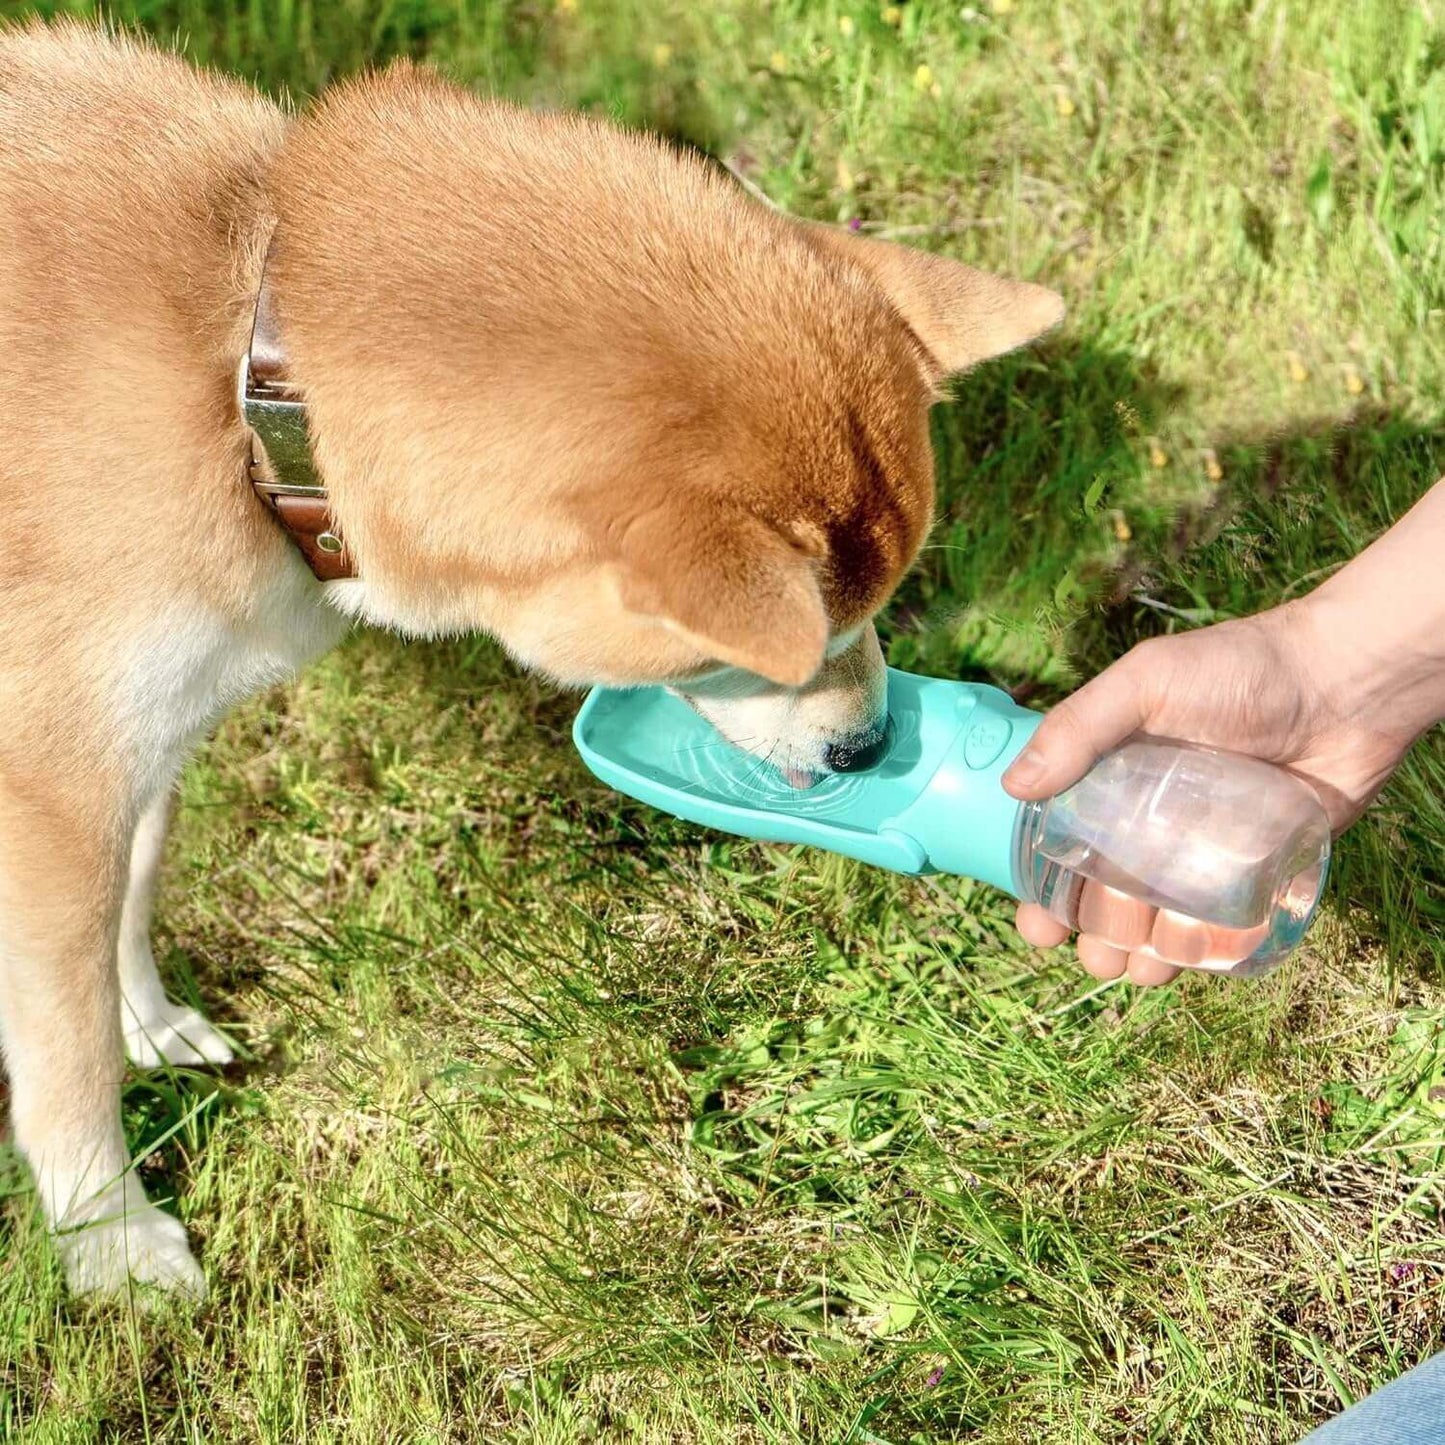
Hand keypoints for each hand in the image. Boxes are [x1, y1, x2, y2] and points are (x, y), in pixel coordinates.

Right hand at [1001, 599, 1420, 984]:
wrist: (1348, 684)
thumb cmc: (1239, 670)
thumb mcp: (1147, 683)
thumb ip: (1079, 727)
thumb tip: (1013, 787)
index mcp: (1110, 779)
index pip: (1059, 846)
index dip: (1041, 890)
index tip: (1037, 926)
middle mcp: (1149, 821)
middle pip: (1105, 895)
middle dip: (1092, 936)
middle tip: (1096, 955)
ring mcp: (1203, 851)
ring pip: (1159, 920)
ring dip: (1140, 954)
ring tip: (1138, 968)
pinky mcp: (1257, 871)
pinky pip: (1223, 926)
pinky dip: (1203, 952)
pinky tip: (1192, 961)